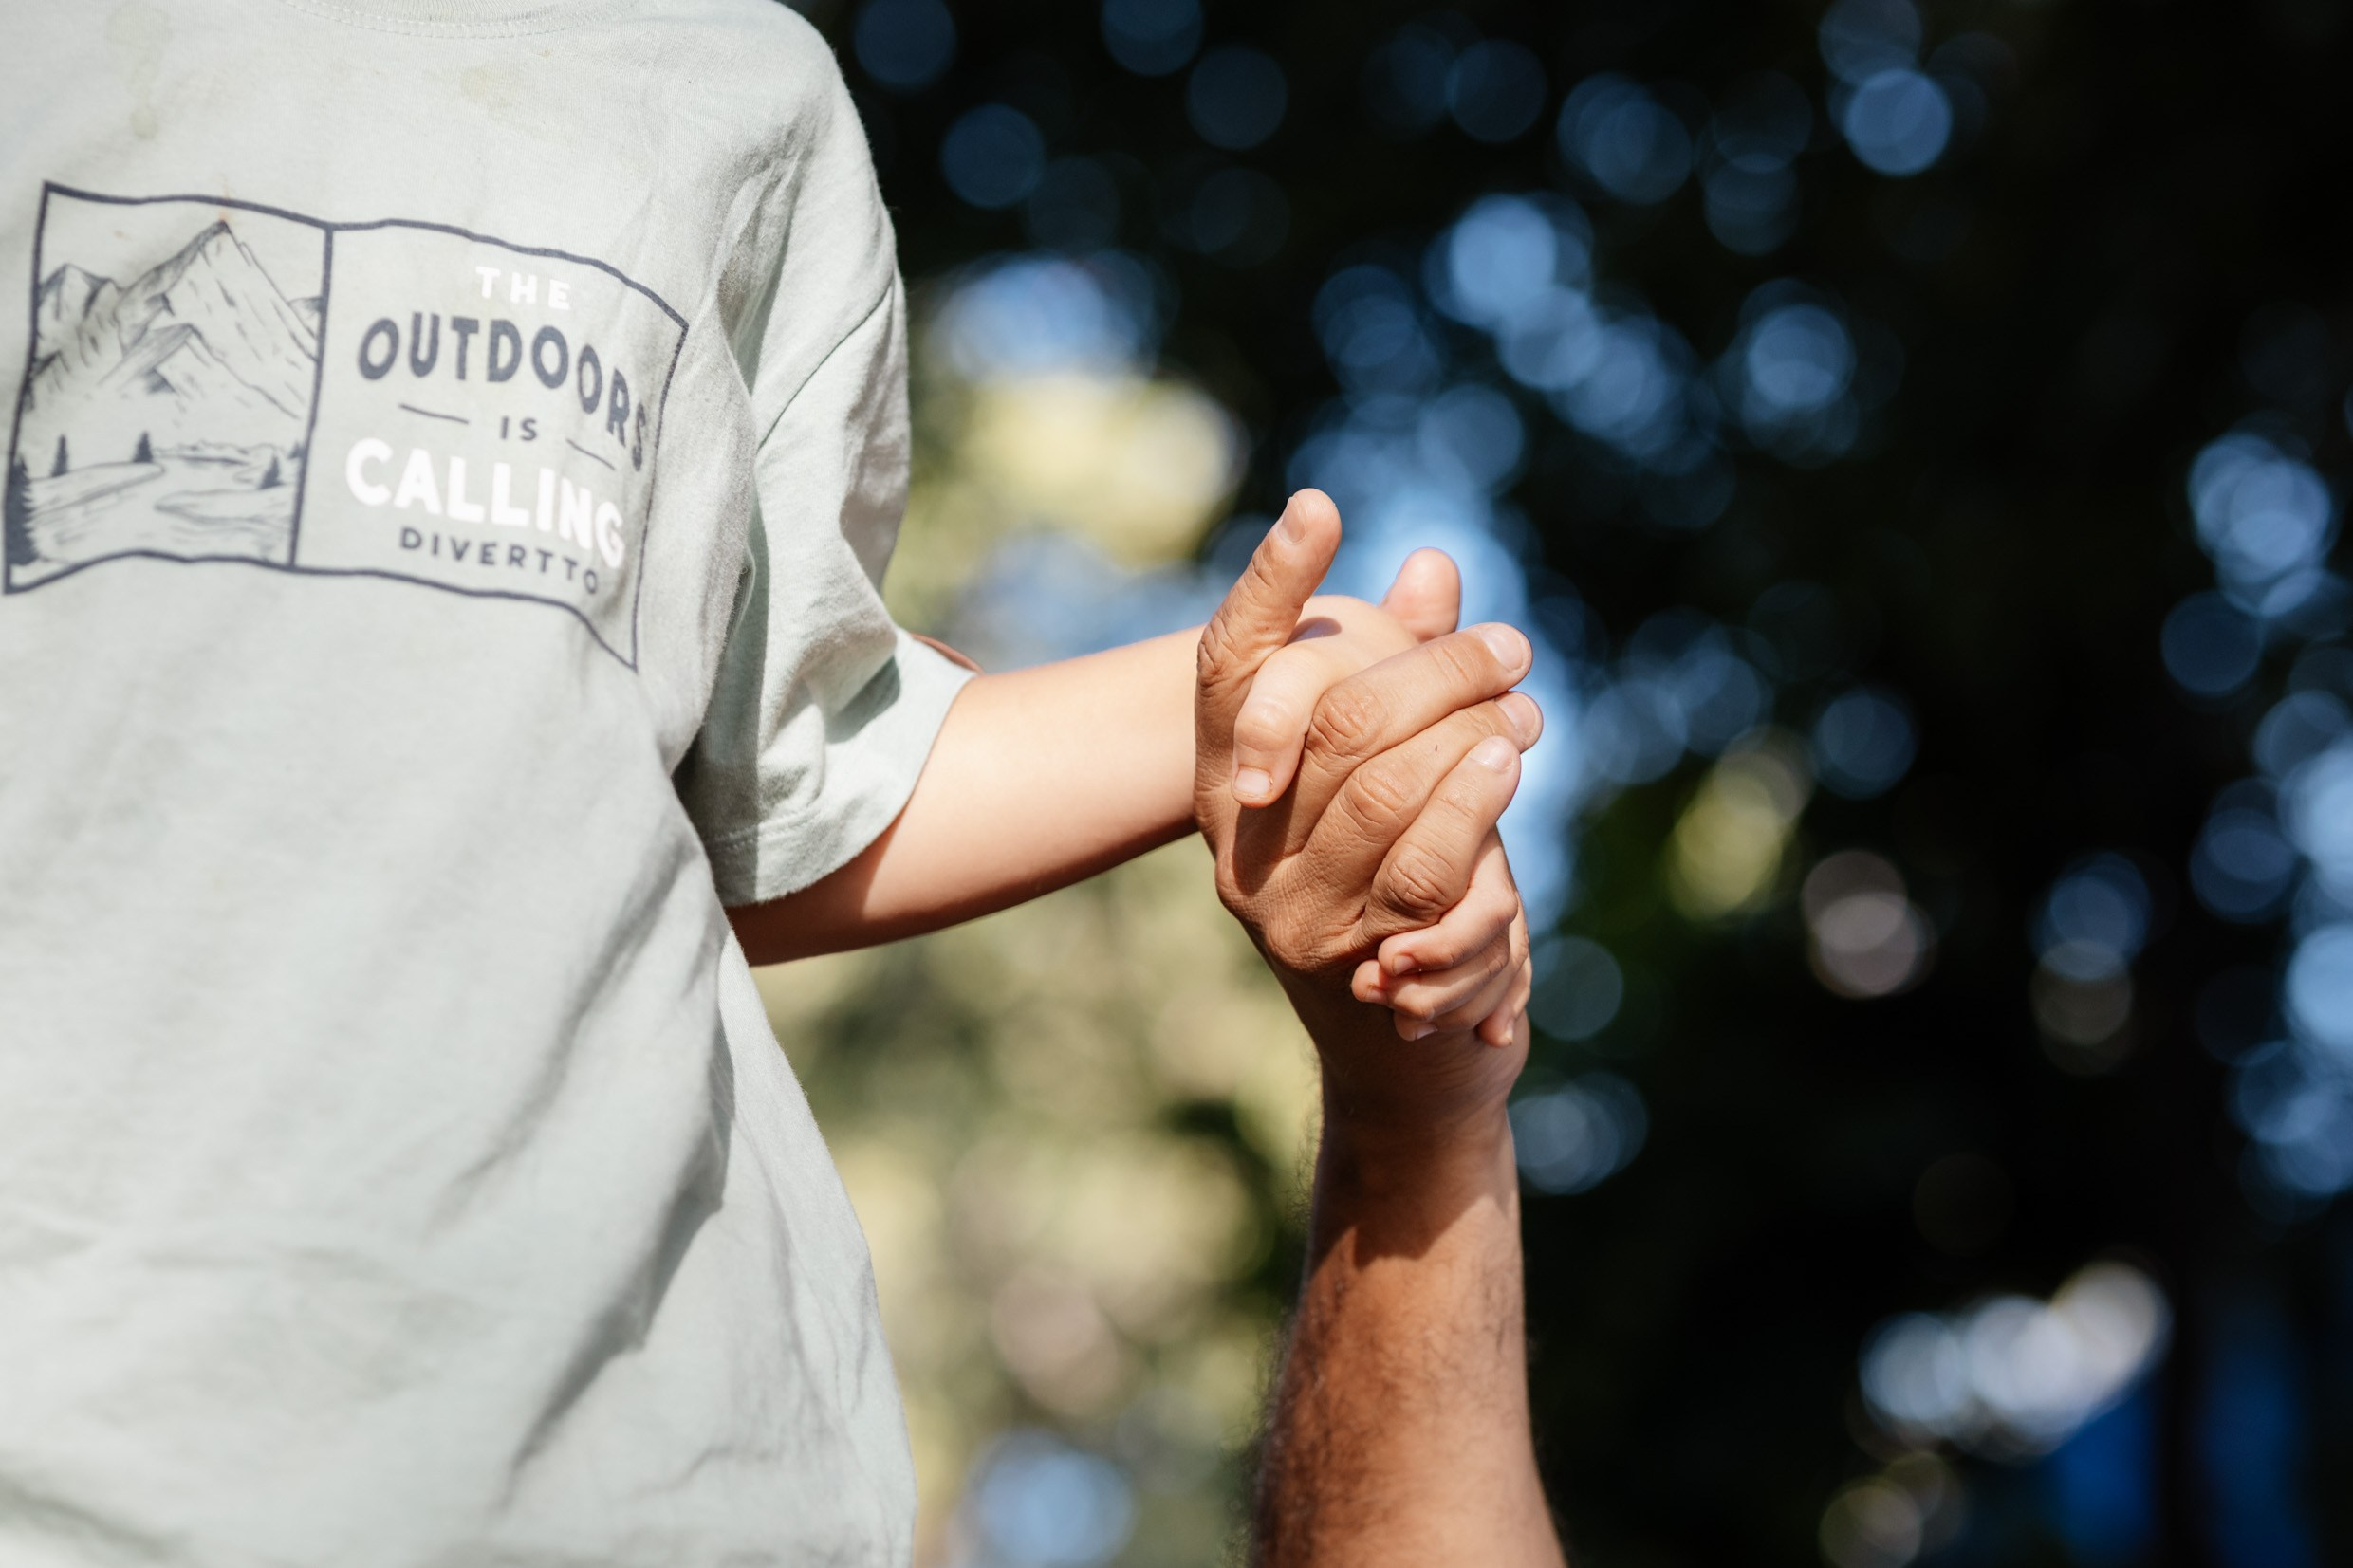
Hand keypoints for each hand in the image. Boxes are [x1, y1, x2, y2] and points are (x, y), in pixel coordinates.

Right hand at [1196, 490, 1539, 1133]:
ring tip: (1520, 718)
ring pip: (1393, 801)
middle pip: (1341, 719)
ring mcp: (1293, 913)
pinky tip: (1509, 787)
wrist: (1398, 1050)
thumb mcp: (1393, 771)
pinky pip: (1437, 886)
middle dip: (1438, 671)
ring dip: (1470, 751)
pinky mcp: (1357, 971)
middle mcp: (1240, 848)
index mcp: (1226, 782)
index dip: (1269, 580)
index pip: (1227, 664)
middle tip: (1511, 646)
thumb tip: (1434, 568)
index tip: (1319, 501)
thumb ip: (1400, 671)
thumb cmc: (1392, 879)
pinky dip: (1481, 830)